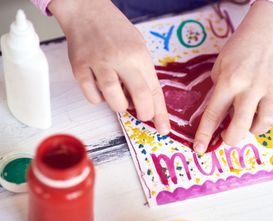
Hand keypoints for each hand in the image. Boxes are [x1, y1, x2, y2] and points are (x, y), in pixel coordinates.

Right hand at [49, 0, 169, 134]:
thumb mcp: (138, 47)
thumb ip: (142, 73)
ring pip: (114, 100)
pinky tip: (101, 90)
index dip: (160, 113)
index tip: (163, 128)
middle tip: (142, 116)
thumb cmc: (115, 30)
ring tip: (120, 99)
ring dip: (120, 107)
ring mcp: (98, 63)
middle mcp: (120, 59)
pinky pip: (92, 96)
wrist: (86, 11)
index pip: (154, 89)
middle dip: (144, 113)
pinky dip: (98, 99)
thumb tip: (145, 102)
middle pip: (139, 96)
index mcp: (138, 54)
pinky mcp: (80, 68)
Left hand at [193, 0, 272, 152]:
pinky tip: (268, 115)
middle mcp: (251, 88)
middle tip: (228, 137)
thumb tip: (218, 114)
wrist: (269, 32)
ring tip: (250, 121)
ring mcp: (272, 90)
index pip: (214, 114)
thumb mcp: (220, 66)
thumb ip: (218, 90)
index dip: (205, 134)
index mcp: (230, 81)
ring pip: (265, 124)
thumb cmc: (241, 48)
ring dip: (254, 129)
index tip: (200, 148)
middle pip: (241, 126)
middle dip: (231, 139)